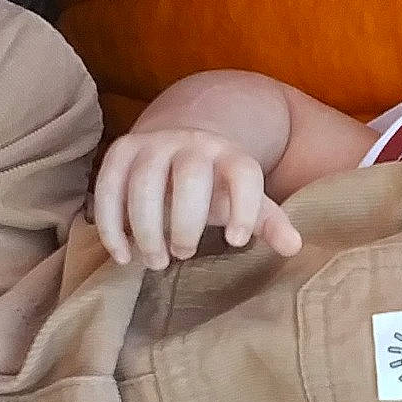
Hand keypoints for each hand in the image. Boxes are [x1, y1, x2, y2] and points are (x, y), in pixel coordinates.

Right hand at [91, 127, 301, 269]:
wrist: (177, 140)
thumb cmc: (215, 185)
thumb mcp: (244, 200)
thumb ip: (267, 221)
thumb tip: (294, 247)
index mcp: (230, 155)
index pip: (244, 173)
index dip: (244, 206)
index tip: (237, 242)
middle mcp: (193, 143)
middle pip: (190, 177)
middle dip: (185, 222)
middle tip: (183, 254)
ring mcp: (154, 144)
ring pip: (144, 183)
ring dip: (146, 228)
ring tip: (154, 261)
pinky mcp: (121, 151)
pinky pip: (108, 186)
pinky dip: (111, 224)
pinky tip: (122, 255)